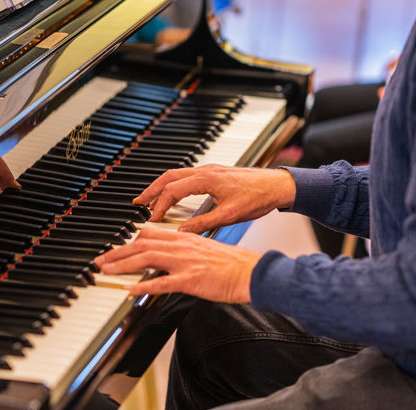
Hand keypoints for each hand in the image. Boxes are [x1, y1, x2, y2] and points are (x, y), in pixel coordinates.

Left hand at [93, 227, 261, 302]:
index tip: (116, 249)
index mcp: (186, 239)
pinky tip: (129, 290)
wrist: (252, 273)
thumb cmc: (234, 265)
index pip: (150, 235)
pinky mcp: (190, 280)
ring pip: (146, 259)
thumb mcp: (206, 250)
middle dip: (117, 253)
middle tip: (101, 260)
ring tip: (106, 271)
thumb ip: (186, 252)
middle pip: (142, 244)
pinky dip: (142, 285)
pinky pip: (161, 282)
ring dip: (122, 264)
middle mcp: (182, 247)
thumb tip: (170, 258)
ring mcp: (185, 263)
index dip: (130, 242)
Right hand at [134, 164, 295, 233]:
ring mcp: (210, 170)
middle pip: (169, 176)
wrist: (278, 186)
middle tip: (138, 201)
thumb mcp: (229, 216)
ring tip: (151, 198)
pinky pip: (188, 175)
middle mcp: (206, 171)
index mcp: (206, 179)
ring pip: (178, 174)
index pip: (173, 190)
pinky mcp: (216, 173)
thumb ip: (203, 224)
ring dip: (162, 186)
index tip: (152, 218)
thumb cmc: (258, 198)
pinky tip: (175, 194)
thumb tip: (182, 233)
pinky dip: (175, 184)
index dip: (159, 205)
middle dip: (151, 189)